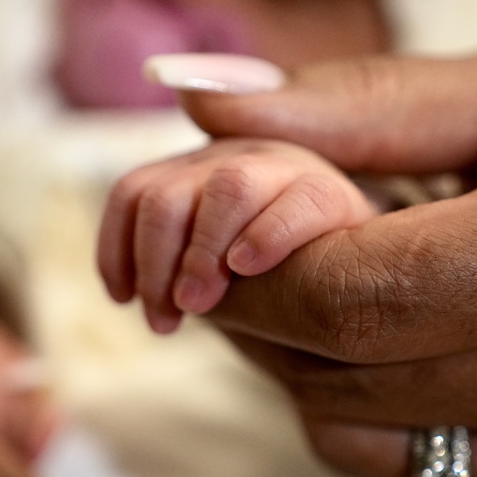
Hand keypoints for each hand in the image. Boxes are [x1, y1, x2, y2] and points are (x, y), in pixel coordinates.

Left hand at [99, 137, 376, 332]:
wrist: (359, 261)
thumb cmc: (273, 271)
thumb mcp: (216, 268)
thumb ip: (179, 267)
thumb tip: (138, 296)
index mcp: (198, 170)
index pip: (134, 192)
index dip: (117, 248)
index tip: (123, 299)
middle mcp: (233, 156)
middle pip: (167, 196)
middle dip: (155, 264)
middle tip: (165, 320)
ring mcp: (284, 167)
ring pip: (228, 187)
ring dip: (202, 253)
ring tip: (199, 306)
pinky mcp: (332, 191)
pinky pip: (297, 202)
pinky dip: (265, 236)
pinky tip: (247, 267)